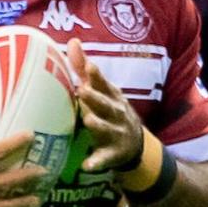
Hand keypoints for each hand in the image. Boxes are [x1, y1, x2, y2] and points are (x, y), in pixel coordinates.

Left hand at [66, 39, 144, 171]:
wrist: (135, 145)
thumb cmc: (110, 110)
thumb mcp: (102, 90)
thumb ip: (84, 68)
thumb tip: (73, 41)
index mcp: (112, 97)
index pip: (104, 85)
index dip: (97, 76)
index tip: (89, 67)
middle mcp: (116, 113)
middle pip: (106, 105)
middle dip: (96, 98)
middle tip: (82, 91)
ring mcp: (115, 134)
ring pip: (106, 129)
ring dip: (98, 125)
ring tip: (89, 121)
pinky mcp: (111, 154)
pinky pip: (103, 159)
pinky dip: (96, 162)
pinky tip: (87, 165)